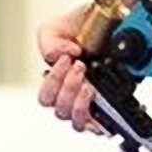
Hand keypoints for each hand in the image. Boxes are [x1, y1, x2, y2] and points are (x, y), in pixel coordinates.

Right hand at [35, 5, 106, 135]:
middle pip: (59, 110)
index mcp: (53, 81)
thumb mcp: (54, 28)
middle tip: (81, 66)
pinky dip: (100, 119)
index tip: (66, 59)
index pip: (45, 97)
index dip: (53, 81)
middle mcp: (69, 97)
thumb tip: (64, 54)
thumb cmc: (78, 30)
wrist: (106, 25)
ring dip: (81, 102)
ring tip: (90, 84)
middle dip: (69, 87)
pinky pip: (99, 125)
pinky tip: (103, 103)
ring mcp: (87, 104)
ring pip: (76, 121)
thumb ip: (49, 41)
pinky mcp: (104, 110)